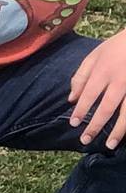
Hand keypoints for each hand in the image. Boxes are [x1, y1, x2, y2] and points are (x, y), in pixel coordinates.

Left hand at [68, 30, 125, 148]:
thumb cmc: (116, 48)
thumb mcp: (94, 56)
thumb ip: (81, 77)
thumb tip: (71, 99)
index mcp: (104, 71)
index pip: (89, 95)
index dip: (81, 110)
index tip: (74, 123)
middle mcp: (121, 80)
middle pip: (107, 107)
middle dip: (96, 126)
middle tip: (85, 140)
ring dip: (119, 130)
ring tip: (110, 145)